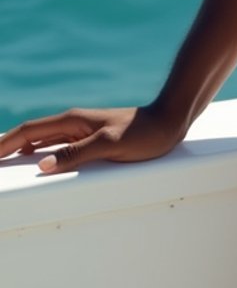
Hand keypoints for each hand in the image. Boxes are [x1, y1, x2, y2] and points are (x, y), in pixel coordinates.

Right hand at [0, 103, 183, 175]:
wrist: (169, 121)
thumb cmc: (144, 133)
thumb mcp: (110, 144)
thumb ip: (76, 153)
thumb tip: (42, 166)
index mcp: (72, 121)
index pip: (28, 131)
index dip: (4, 143)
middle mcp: (73, 123)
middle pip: (30, 134)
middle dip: (7, 145)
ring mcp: (81, 130)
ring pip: (42, 139)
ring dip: (21, 148)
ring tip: (4, 161)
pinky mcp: (90, 137)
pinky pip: (56, 144)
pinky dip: (39, 151)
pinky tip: (35, 161)